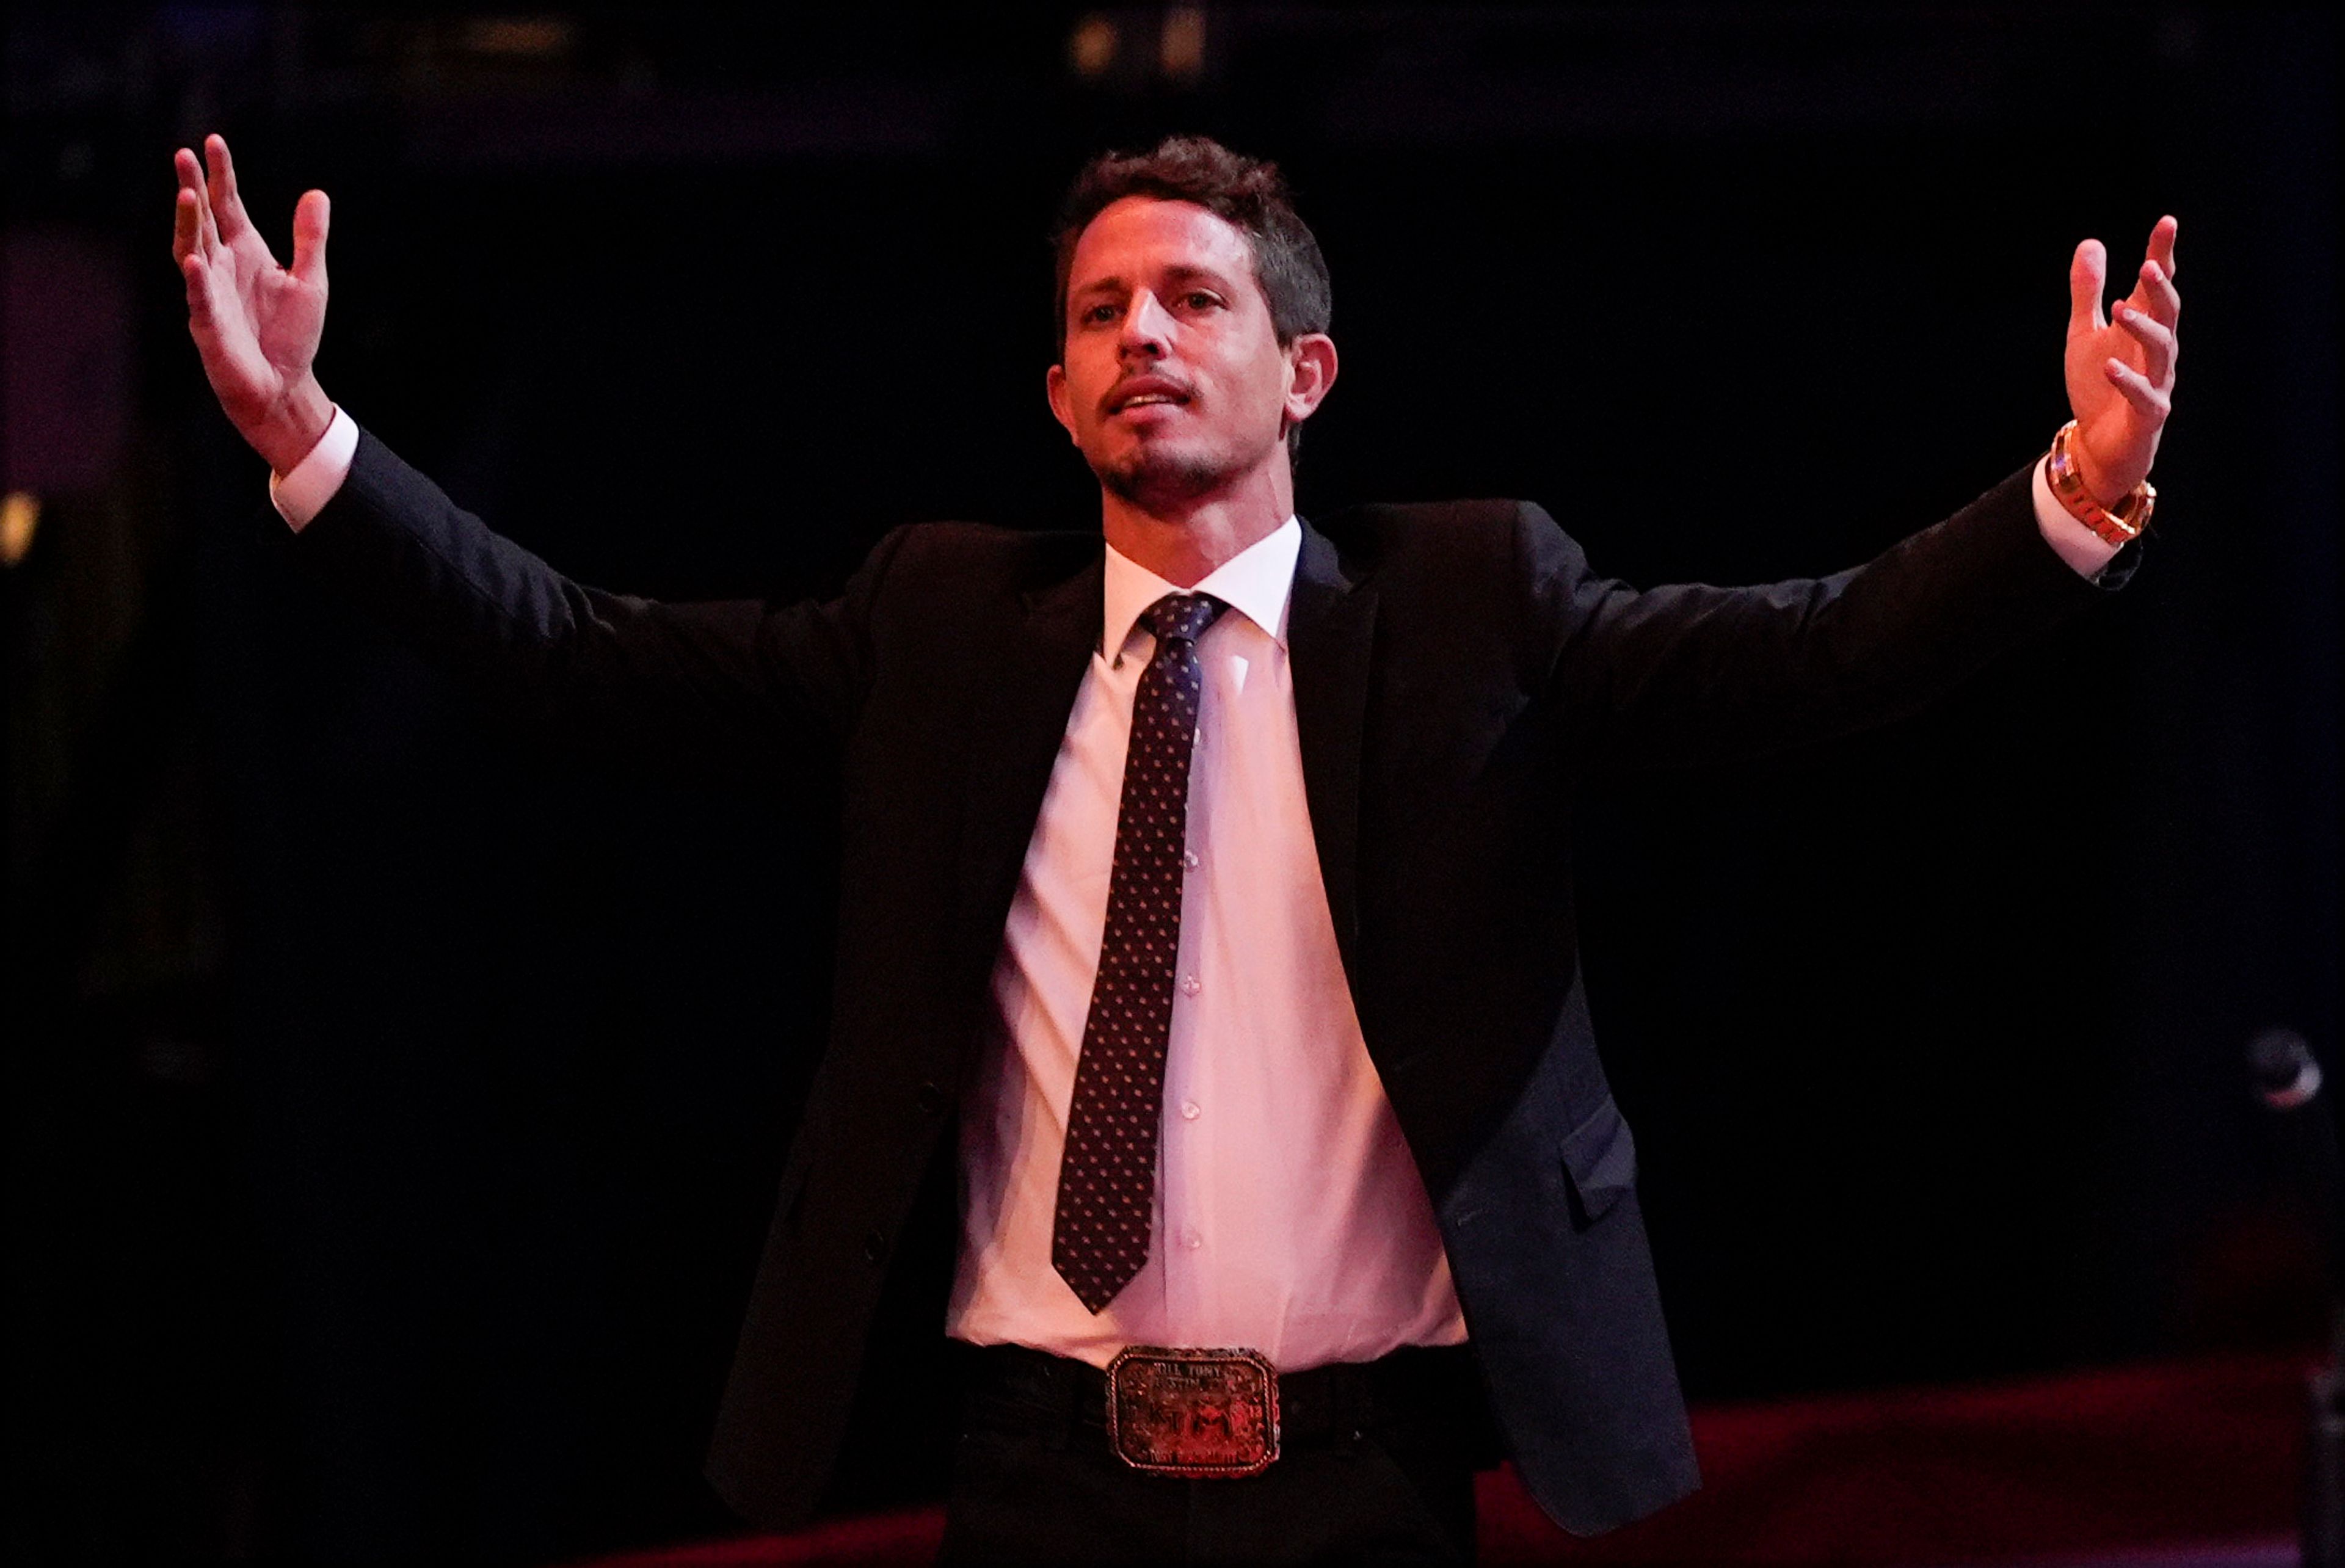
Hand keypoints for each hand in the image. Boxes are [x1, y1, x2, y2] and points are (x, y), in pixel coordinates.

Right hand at [172, 134, 333, 473]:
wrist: (284, 386)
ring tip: (187, 196)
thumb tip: (316, 193)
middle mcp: (222, 266)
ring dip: (188, 224)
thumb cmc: (292, 336)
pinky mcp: (208, 325)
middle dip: (193, 188)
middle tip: (183, 155)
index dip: (221, 175)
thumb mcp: (310, 281)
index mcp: (247, 253)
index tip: (214, 141)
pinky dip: (196, 280)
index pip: (228, 205)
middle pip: (203, 220)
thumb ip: (310, 239)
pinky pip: (199, 298)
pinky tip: (193, 260)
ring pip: (192, 250)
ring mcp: (209, 293)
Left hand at [2062, 216, 2178, 505]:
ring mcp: (2157, 383)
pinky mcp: (2148, 416)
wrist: (2098, 447)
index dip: (2163, 255)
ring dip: (2143, 328)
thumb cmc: (2097, 387)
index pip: (2156, 286)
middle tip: (2150, 266)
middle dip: (2161, 290)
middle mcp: (2157, 352)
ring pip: (2161, 351)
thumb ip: (2088, 292)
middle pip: (2168, 314)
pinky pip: (2143, 396)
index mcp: (2143, 329)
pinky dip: (2128, 381)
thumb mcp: (2085, 333)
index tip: (2166, 222)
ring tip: (2120, 308)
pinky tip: (2110, 366)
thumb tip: (2092, 242)